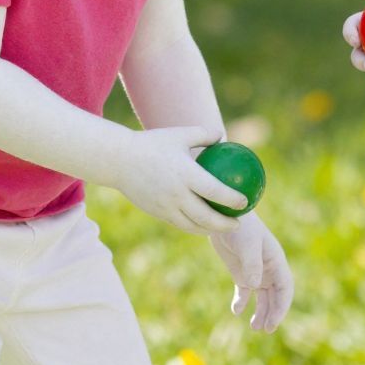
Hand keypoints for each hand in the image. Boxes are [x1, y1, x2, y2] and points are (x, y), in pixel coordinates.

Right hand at [113, 127, 248, 235]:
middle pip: (207, 216)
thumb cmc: (152, 143)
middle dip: (225, 224)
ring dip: (210, 230)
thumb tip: (223, 137)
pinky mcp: (157, 213)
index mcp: (185, 174)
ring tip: (222, 227)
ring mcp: (166, 206)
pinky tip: (202, 224)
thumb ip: (203, 135)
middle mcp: (176, 194)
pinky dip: (194, 227)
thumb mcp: (179, 134)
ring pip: (193, 225)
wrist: (118, 160)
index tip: (246, 202)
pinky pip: (180, 223)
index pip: (214, 191)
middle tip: (238, 223)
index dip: (232, 199)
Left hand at [210, 214, 294, 332]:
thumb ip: (252, 264)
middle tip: (264, 330)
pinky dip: (242, 302)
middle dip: (272, 313)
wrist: (223, 215)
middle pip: (275, 296)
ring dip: (260, 312)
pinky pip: (244, 292)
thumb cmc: (240, 226)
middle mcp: (269, 269)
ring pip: (262, 297)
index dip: (281, 307)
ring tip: (254, 327)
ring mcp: (255, 271)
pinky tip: (236, 311)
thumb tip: (255, 287)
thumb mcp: (247, 244)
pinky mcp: (240, 272)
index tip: (273, 322)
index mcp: (276, 261)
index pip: (285, 289)